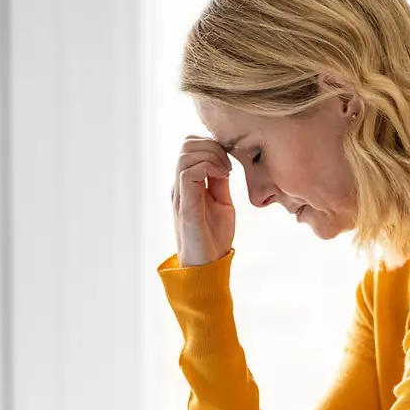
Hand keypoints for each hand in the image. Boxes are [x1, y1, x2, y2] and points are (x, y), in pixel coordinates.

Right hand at [172, 137, 234, 267]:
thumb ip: (219, 182)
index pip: (190, 145)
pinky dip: (209, 167)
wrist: (208, 266)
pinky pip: (189, 172)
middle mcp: (180, 185)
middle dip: (212, 145)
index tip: (230, 161)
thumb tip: (225, 162)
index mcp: (187, 183)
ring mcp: (180, 194)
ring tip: (226, 172)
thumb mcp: (222, 202)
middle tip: (229, 165)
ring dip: (212, 155)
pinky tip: (223, 177)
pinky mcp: (185, 205)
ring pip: (186, 153)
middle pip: (187, 143)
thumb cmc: (214, 238)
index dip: (211, 144)